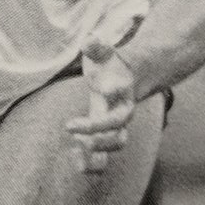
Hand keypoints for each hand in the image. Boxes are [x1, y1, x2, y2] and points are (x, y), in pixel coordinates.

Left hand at [67, 37, 136, 173]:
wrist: (128, 78)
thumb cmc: (109, 65)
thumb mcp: (102, 52)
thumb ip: (96, 46)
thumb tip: (89, 39)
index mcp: (120, 89)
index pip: (118, 91)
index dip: (112, 90)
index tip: (101, 88)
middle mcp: (121, 110)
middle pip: (118, 126)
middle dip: (100, 133)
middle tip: (76, 135)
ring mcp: (115, 125)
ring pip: (116, 144)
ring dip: (99, 154)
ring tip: (79, 162)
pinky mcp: (106, 135)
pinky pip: (105, 154)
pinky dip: (94, 163)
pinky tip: (77, 164)